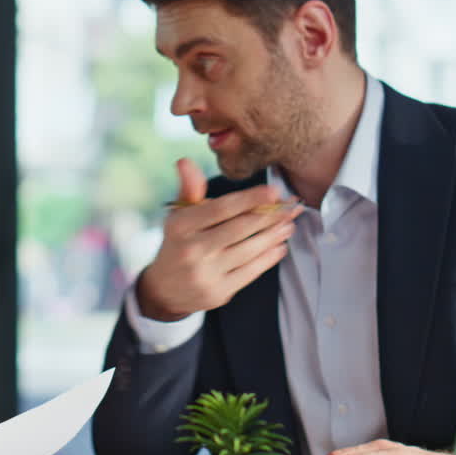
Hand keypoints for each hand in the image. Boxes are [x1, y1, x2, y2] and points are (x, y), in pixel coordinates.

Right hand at [137, 157, 300, 319]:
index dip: (250, 199)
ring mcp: (206, 274)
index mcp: (181, 226)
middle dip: (271, 215)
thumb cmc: (178, 245)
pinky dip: (269, 258)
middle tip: (291, 206)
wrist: (164, 291)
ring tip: (289, 224)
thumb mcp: (178, 216)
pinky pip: (251, 272)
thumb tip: (186, 161)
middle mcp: (192, 250)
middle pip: (241, 228)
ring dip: (274, 235)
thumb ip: (189, 189)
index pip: (221, 209)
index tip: (274, 191)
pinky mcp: (219, 293)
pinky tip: (280, 247)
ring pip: (250, 250)